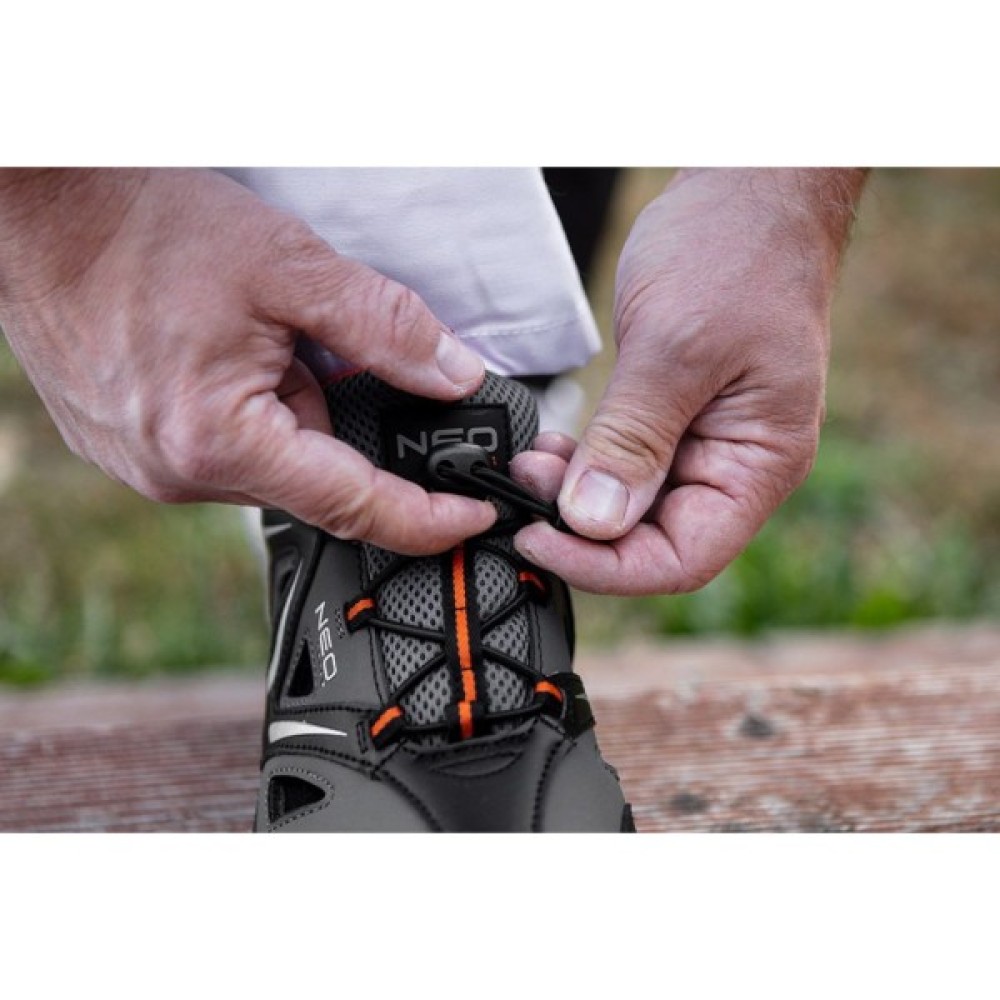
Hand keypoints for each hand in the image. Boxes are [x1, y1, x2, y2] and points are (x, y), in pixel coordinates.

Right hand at [0, 169, 495, 553]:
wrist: (41, 208)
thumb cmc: (146, 228)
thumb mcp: (292, 268)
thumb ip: (386, 328)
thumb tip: (454, 374)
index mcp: (217, 442)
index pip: (353, 506)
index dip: (427, 519)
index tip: (474, 517)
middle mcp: (176, 474)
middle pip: (313, 482)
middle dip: (344, 425)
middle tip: (331, 353)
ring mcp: (148, 467)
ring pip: (270, 464)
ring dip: (295, 412)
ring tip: (260, 337)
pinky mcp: (134, 451)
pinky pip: (228, 451)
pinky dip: (256, 413)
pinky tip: (231, 356)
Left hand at [513, 168, 866, 594]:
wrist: (749, 187)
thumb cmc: (736, 251)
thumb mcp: (675, 347)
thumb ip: (633, 441)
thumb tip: (591, 523)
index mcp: (760, 463)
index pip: (682, 559)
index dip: (606, 566)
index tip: (540, 539)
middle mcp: (736, 467)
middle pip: (654, 542)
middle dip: (582, 529)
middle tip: (521, 494)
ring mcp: (704, 444)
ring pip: (632, 508)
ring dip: (576, 500)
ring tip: (528, 465)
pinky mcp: (673, 419)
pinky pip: (624, 467)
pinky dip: (583, 467)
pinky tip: (549, 450)